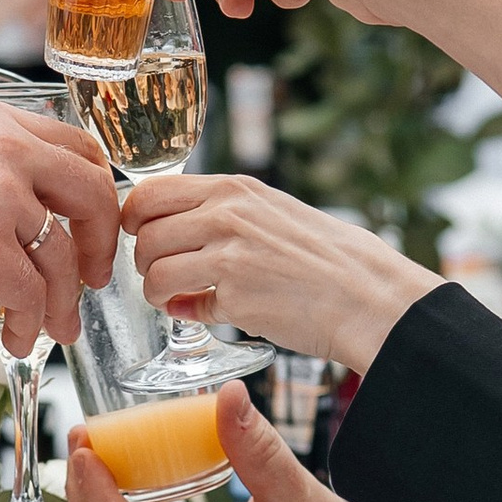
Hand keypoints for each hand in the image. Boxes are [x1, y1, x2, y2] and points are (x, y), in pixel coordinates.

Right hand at [0, 93, 119, 346]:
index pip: (75, 147)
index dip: (94, 190)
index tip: (91, 221)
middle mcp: (8, 151)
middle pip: (93, 196)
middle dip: (103, 244)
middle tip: (94, 277)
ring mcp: (1, 198)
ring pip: (63, 258)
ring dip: (65, 302)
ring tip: (55, 330)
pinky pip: (31, 296)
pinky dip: (29, 325)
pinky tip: (13, 340)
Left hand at [122, 175, 437, 376]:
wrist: (368, 294)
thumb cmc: (329, 258)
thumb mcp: (274, 212)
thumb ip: (226, 217)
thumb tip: (179, 237)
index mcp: (234, 189)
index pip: (151, 192)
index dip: (134, 218)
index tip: (138, 235)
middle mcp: (226, 214)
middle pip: (144, 233)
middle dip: (143, 260)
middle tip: (160, 273)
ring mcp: (229, 254)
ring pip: (153, 271)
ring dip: (156, 291)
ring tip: (175, 297)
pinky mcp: (235, 295)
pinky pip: (184, 305)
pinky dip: (185, 312)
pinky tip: (204, 312)